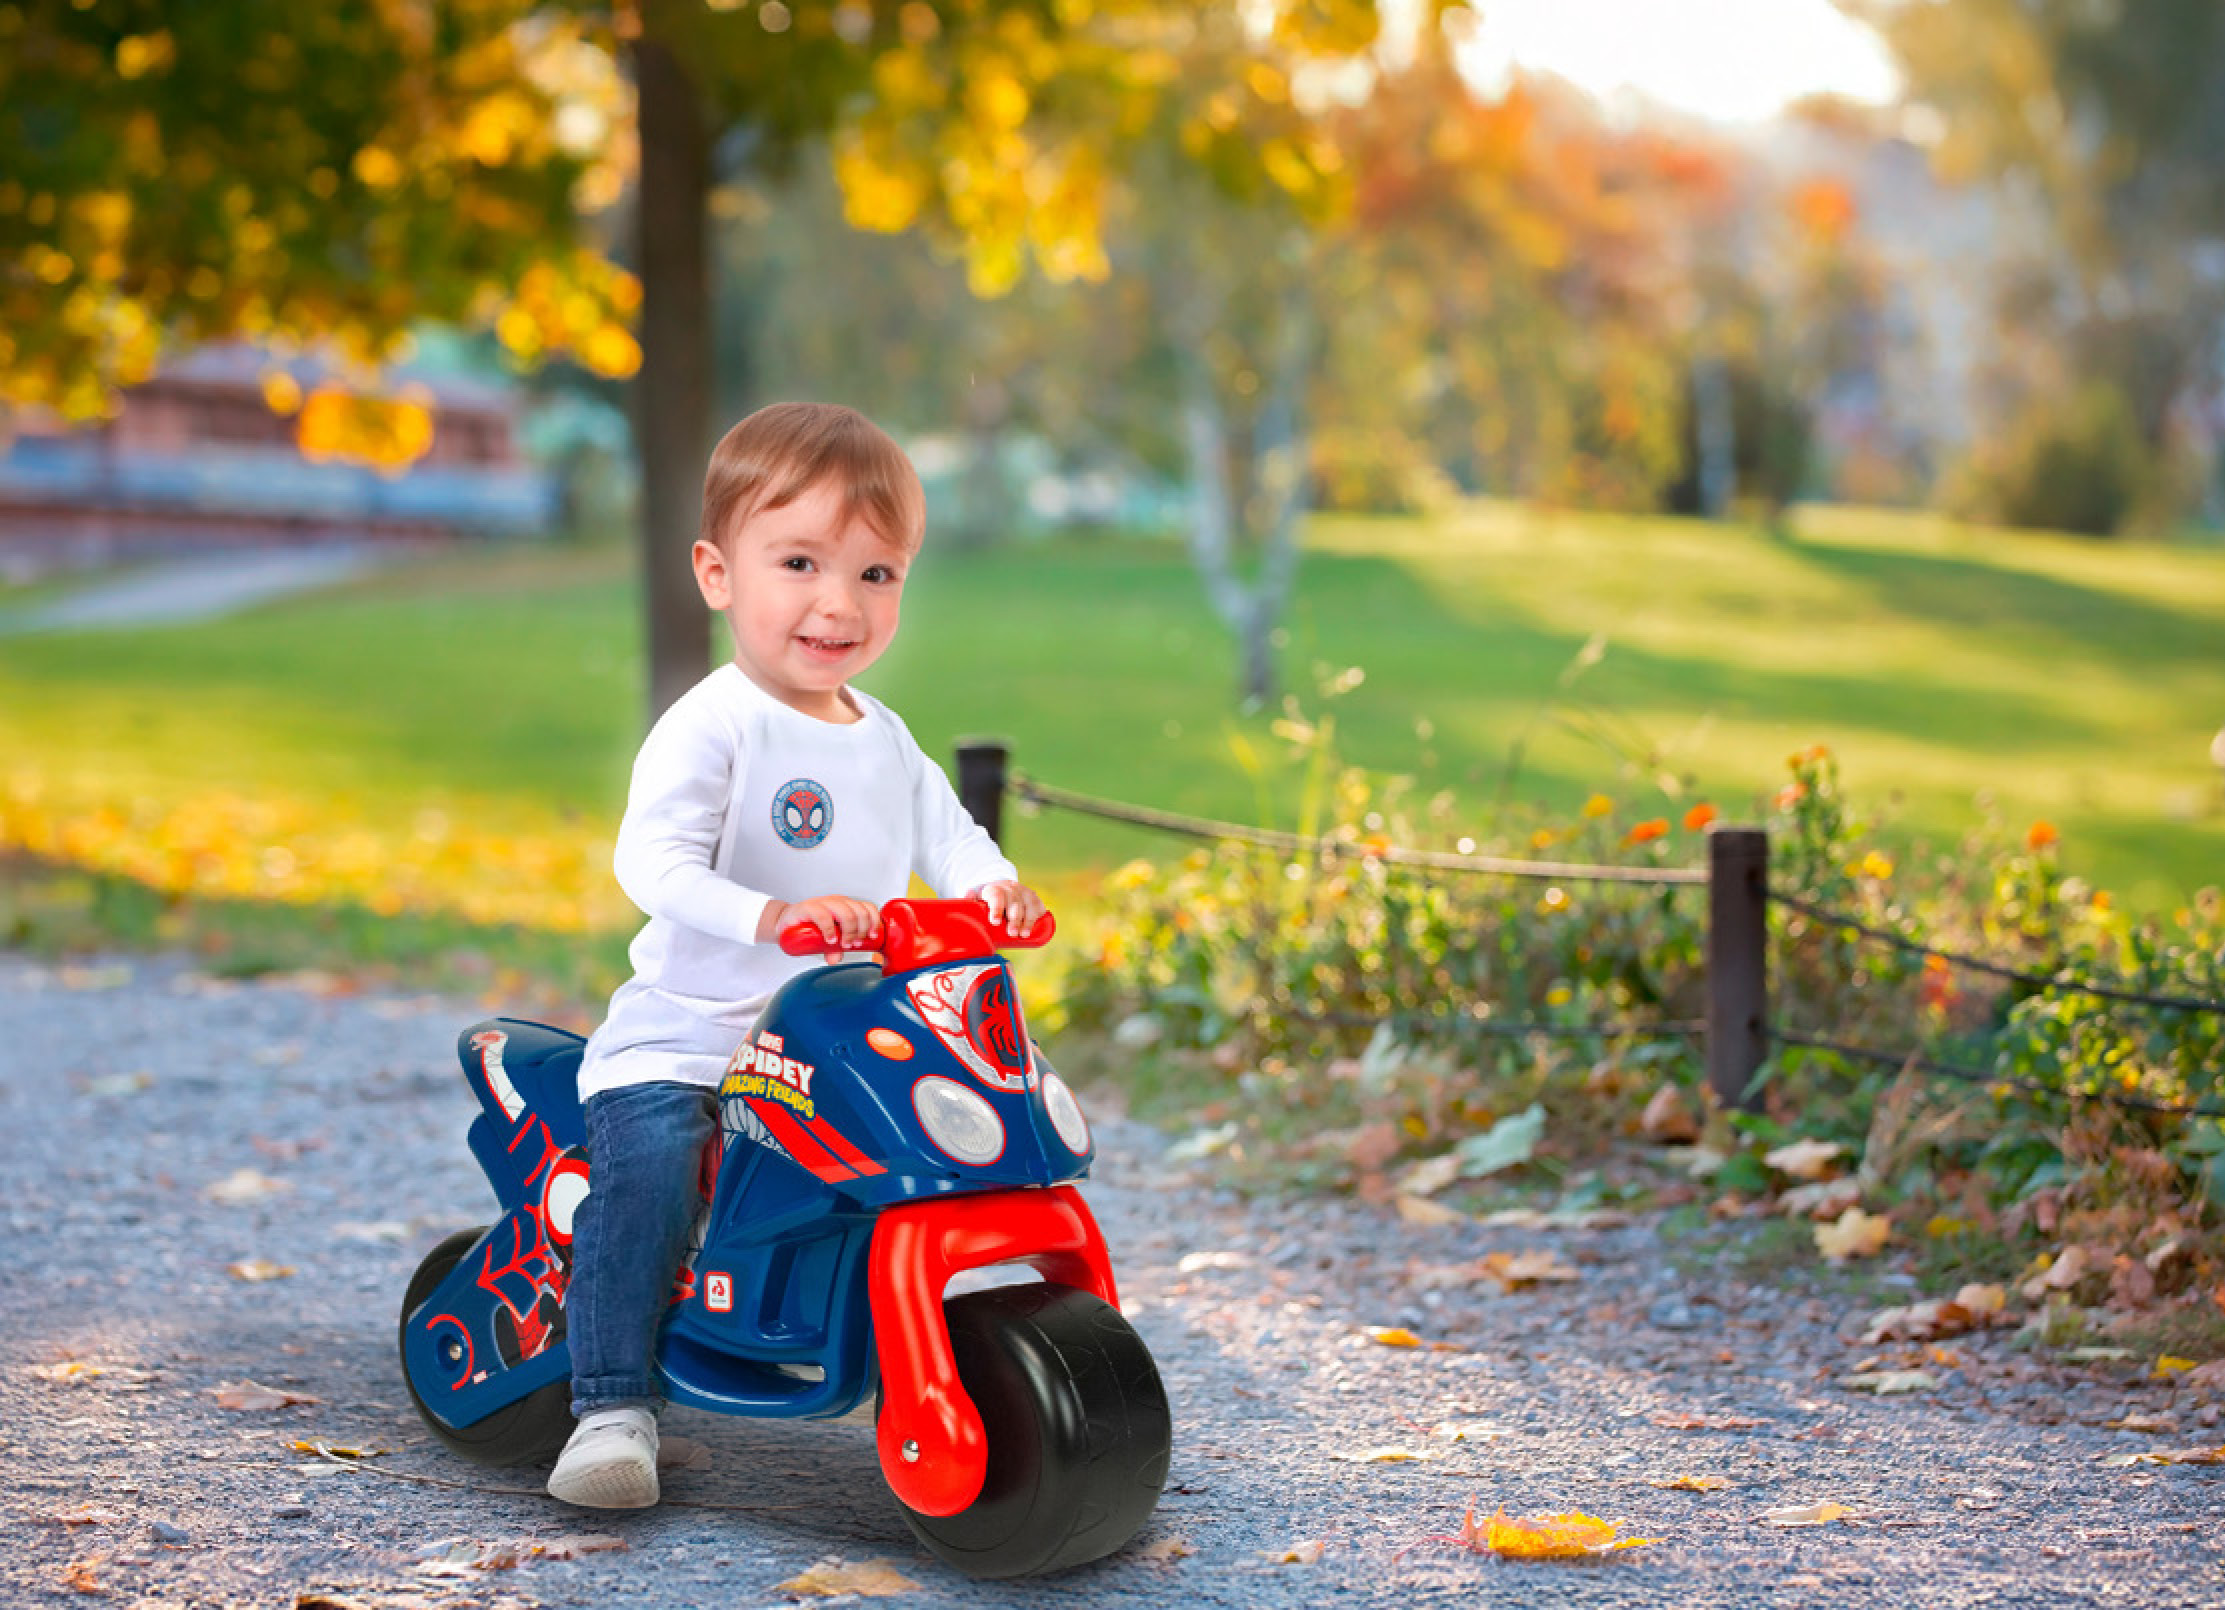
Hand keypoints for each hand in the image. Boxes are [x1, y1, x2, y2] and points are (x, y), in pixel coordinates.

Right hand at [759, 894, 880, 949]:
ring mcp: (823, 903)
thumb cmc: (809, 927)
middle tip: (853, 945)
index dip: (873, 922)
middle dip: (860, 931)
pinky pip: (824, 916)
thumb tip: (836, 960)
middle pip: (859, 912)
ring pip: (846, 912)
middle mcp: (837, 902)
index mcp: (846, 905)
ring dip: (849, 931)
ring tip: (843, 944)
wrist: (785, 921)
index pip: (867, 908)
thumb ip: (833, 949)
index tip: (872, 937)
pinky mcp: (808, 907)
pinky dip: (830, 929)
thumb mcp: (826, 939)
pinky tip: (830, 940)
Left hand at [973, 880, 1046, 936]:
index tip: (995, 922)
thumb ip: (969, 902)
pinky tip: (1037, 924)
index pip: (996, 896)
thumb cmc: (987, 901)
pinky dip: (1039, 914)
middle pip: (1014, 903)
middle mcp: (1010, 889)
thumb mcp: (976, 900)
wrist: (1002, 888)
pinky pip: (1038, 905)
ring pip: (1028, 905)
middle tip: (1012, 933)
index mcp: (994, 889)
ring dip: (1028, 920)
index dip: (996, 908)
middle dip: (1014, 919)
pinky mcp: (1034, 897)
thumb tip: (966, 900)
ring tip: (1024, 934)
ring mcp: (1024, 892)